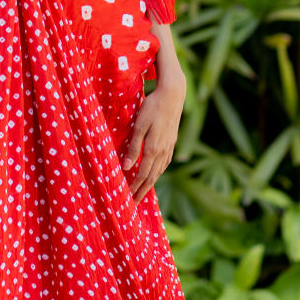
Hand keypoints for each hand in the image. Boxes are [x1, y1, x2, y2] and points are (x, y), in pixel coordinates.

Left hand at [121, 69, 185, 201]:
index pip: (142, 175)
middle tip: (133, 204)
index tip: (127, 199)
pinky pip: (164, 164)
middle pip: (151, 177)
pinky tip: (154, 175)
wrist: (173, 95)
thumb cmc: (152, 107)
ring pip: (159, 172)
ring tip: (142, 193)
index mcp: (153, 149)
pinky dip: (158, 173)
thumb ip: (133, 147)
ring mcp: (169, 147)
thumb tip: (125, 167)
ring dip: (150, 184)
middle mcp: (163, 151)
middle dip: (141, 191)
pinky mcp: (172, 142)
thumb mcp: (139, 125)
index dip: (134, 188)